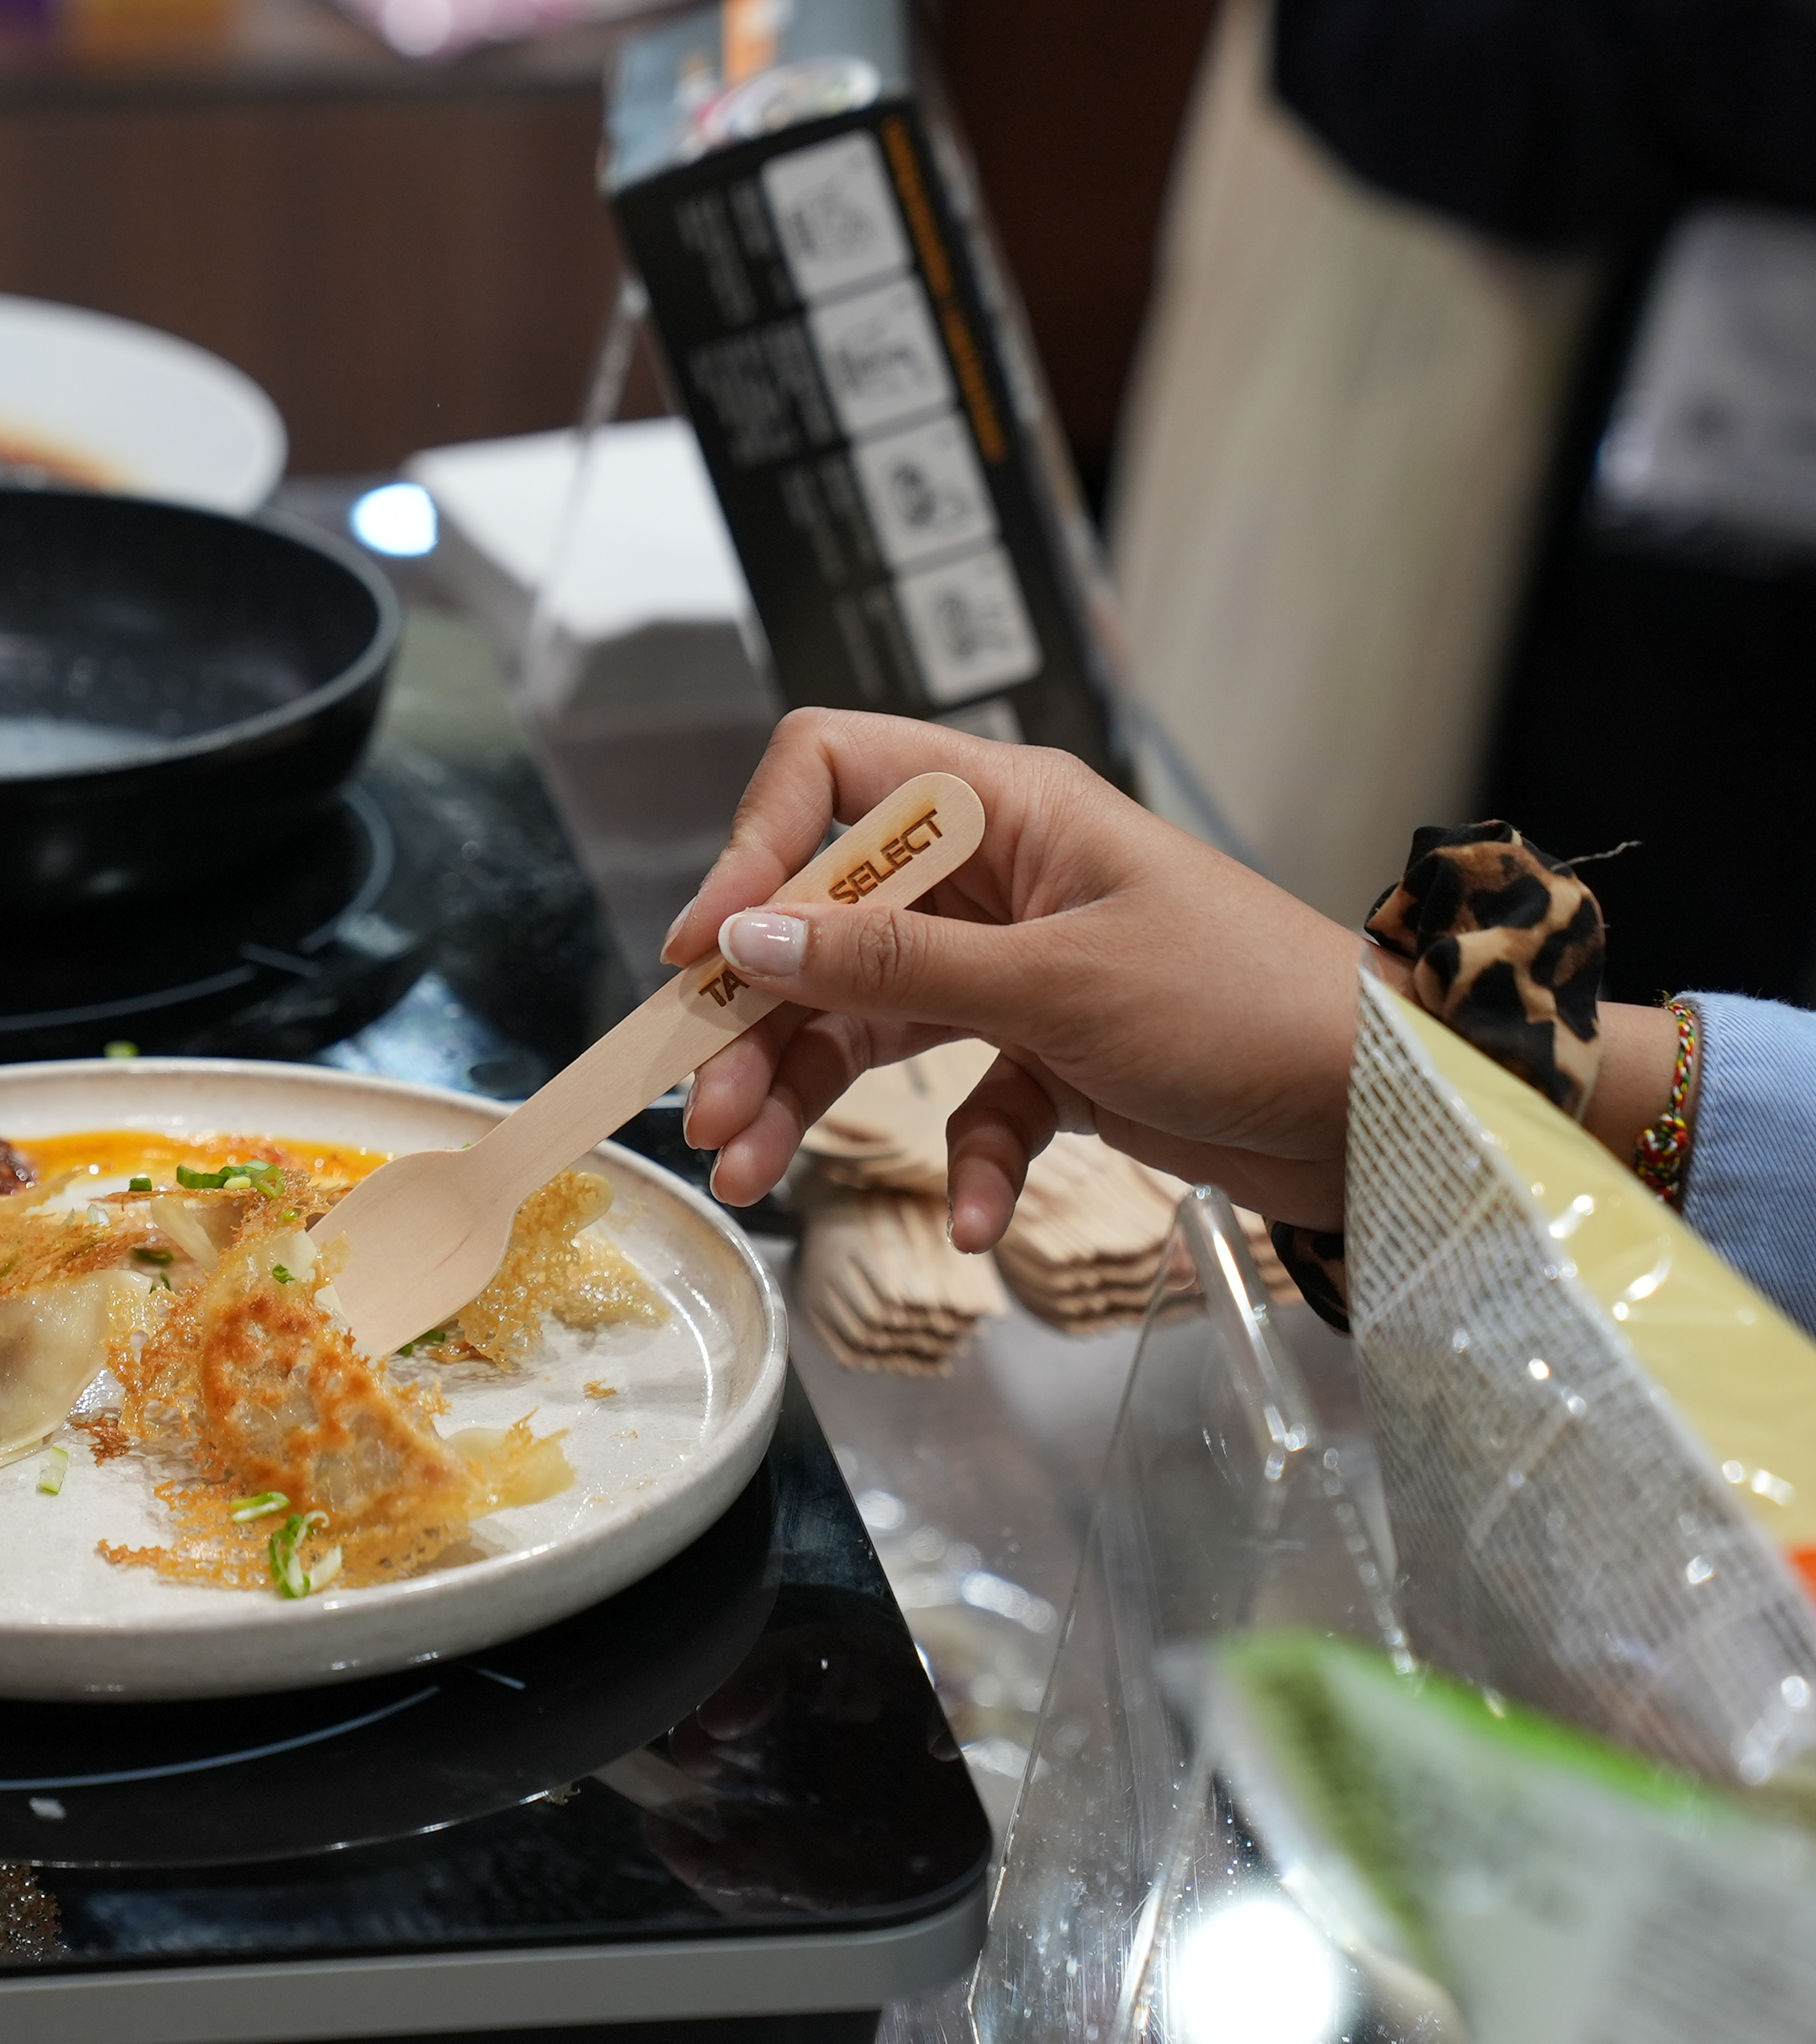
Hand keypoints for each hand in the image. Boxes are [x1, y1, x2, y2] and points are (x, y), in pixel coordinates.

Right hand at [663, 709, 1366, 1240]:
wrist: (1386, 1110)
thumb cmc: (1245, 1005)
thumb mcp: (1055, 985)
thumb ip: (893, 967)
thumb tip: (746, 941)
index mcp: (1001, 809)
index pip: (829, 776)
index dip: (752, 855)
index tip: (704, 955)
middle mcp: (995, 878)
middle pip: (828, 928)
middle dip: (761, 1022)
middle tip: (704, 1112)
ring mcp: (1018, 968)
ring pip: (873, 1022)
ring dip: (812, 1098)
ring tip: (753, 1176)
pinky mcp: (1050, 1054)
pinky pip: (965, 1101)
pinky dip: (965, 1162)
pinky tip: (978, 1220)